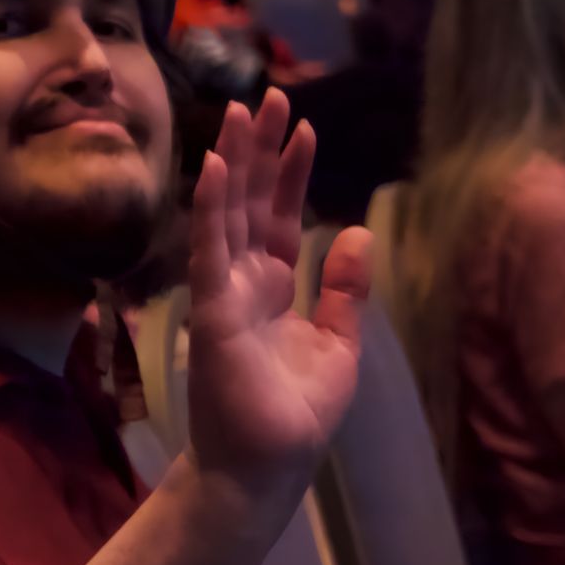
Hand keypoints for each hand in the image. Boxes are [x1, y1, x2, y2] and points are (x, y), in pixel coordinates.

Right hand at [184, 90, 371, 489]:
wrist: (266, 467)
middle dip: (261, 150)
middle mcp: (243, 282)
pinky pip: (210, 251)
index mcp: (272, 288)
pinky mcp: (214, 311)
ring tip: (241, 112)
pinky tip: (217, 168)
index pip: (279, 216)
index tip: (304, 126)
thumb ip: (344, 290)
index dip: (292, 172)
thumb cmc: (295, 415)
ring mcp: (224, 293)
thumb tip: (354, 231)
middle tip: (268, 96)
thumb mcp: (338, 343)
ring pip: (226, 214)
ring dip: (233, 163)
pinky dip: (211, 209)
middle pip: (250, 202)